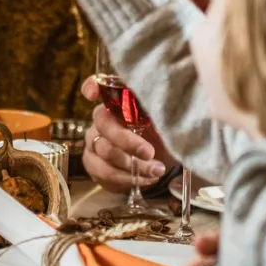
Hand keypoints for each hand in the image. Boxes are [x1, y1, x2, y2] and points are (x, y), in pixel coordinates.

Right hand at [78, 76, 171, 191]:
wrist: (161, 164)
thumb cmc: (162, 136)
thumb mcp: (166, 121)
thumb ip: (162, 110)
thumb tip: (173, 107)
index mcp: (119, 101)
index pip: (96, 86)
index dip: (91, 87)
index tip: (92, 94)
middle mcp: (101, 119)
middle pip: (105, 126)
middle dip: (128, 142)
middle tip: (150, 153)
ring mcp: (94, 142)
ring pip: (105, 153)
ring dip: (132, 166)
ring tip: (156, 171)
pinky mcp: (93, 164)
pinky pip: (104, 173)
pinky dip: (127, 179)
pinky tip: (146, 179)